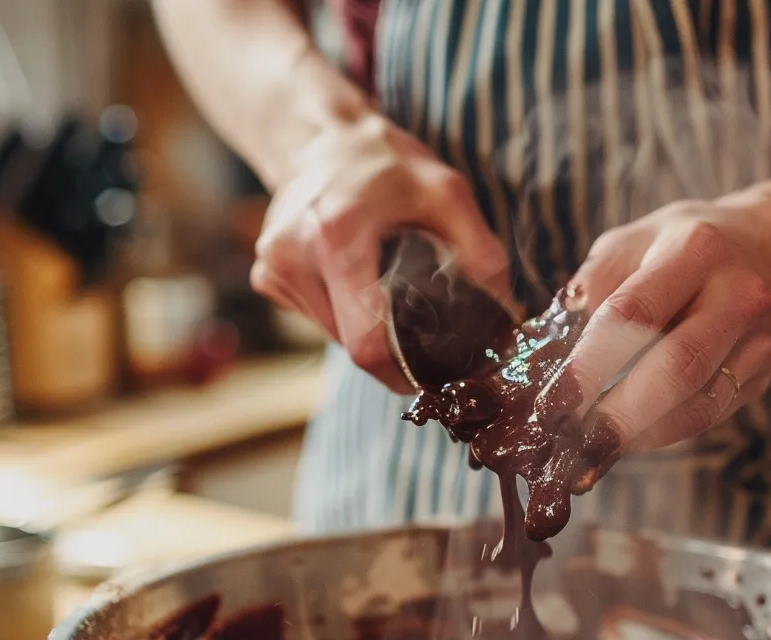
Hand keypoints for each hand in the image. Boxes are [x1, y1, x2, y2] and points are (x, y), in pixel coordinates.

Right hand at [250, 113, 509, 390]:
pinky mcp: (266, 276)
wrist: (325, 138)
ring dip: (363, 326)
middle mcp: (293, 253)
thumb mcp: (448, 194)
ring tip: (380, 284)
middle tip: (417, 321)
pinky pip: (316, 318)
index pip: (366, 342)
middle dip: (388, 345)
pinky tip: (353, 277)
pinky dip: (342, 311)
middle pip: (350, 345)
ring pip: (332, 336)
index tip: (430, 371)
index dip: (402, 370)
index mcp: (337, 234)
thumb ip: (481, 256)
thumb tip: (504, 318)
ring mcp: (273, 267)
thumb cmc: (389, 164)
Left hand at [537, 191, 770, 484]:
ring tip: (592, 453)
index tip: (553, 402)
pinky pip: (709, 416)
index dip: (590, 365)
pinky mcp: (764, 373)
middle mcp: (738, 293)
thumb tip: (550, 352)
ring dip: (640, 435)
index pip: (635, 315)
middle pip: (676, 368)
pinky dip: (663, 435)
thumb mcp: (629, 243)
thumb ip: (589, 289)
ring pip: (698, 403)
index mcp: (694, 250)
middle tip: (572, 443)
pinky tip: (629, 440)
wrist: (769, 246)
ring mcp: (759, 337)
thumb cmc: (679, 246)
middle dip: (618, 414)